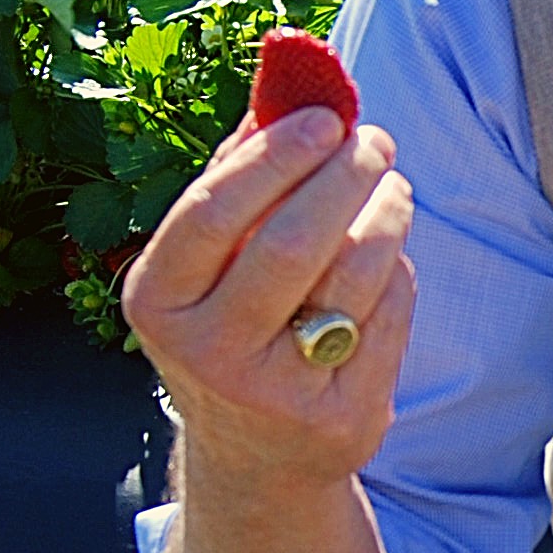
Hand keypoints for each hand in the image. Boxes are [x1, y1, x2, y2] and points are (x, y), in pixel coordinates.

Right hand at [124, 100, 415, 487]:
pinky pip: (388, 316)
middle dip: (345, 176)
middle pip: (292, 242)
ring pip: (353, 274)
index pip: (214, 212)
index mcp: (157, 302)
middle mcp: (208, 353)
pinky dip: (396, 272)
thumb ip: (233, 182)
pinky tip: (387, 258)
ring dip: (386, 213)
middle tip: (376, 141)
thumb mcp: (202, 269)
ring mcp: (276, 392)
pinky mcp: (341, 417)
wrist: (255, 460)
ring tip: (392, 187)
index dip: (275, 157)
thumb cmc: (229, 329)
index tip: (326, 117)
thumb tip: (280, 92)